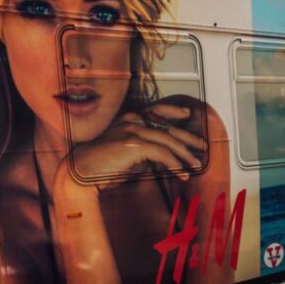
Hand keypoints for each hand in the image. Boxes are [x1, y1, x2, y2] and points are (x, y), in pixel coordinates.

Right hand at [69, 104, 205, 189]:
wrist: (81, 170)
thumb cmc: (102, 165)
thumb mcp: (127, 153)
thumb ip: (144, 150)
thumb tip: (163, 157)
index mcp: (129, 118)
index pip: (156, 110)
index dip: (173, 111)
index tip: (187, 114)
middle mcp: (132, 120)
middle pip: (168, 127)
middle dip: (188, 138)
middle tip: (203, 147)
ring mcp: (133, 130)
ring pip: (167, 141)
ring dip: (184, 156)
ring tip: (195, 167)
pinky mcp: (134, 144)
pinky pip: (161, 153)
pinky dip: (174, 164)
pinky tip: (181, 173)